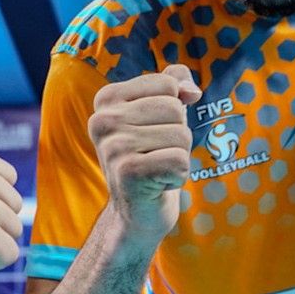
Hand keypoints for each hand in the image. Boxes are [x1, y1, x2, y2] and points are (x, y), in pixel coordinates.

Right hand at [88, 65, 200, 246]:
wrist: (137, 210)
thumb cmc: (153, 155)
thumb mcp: (162, 112)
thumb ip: (175, 84)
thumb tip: (191, 91)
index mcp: (107, 98)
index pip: (168, 84)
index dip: (174, 110)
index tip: (154, 131)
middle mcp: (103, 119)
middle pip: (176, 109)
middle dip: (179, 135)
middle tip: (157, 154)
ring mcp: (113, 146)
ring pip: (181, 135)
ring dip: (179, 156)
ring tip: (157, 168)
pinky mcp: (128, 172)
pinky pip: (179, 160)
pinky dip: (179, 175)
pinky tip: (159, 184)